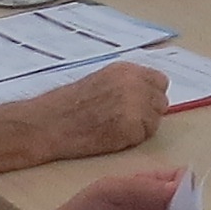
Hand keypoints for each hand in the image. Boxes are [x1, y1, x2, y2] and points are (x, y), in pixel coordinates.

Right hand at [21, 62, 168, 161]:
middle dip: (148, 112)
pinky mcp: (130, 126)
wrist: (50, 123)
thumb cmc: (68, 105)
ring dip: (141, 128)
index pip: (160, 81)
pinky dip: (130, 140)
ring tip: (114, 128)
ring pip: (155, 121)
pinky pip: (143, 136)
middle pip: (161, 102)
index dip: (150, 95)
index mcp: (127, 69)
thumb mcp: (102, 80)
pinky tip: (111, 137)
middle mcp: (134, 83)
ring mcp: (134, 104)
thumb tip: (148, 92)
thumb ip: (127, 83)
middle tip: (125, 121)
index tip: (139, 105)